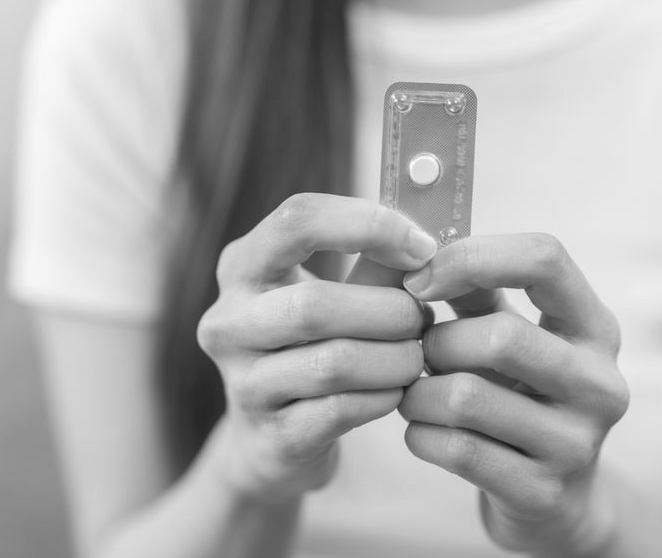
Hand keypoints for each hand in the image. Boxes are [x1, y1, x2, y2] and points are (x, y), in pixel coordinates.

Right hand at [197, 193, 433, 502]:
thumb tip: (434, 236)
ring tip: (415, 355)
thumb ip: (378, 262)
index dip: (368, 224)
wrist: (271, 441)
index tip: (423, 247)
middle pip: (315, 304)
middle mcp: (228, 321)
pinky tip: (396, 391)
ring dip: (395, 358)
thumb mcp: (338, 295)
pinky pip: (342, 410)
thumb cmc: (314, 348)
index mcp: (242, 266)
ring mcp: (242, 383)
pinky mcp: (271, 436)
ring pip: (334, 362)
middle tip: (424, 317)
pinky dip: (384, 397)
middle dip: (390, 310)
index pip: (297, 219)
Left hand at [397, 233, 628, 556]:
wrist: (556, 498)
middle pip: (500, 335)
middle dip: (437, 342)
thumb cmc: (517, 393)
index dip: (471, 257)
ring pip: (467, 397)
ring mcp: (578, 442)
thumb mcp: (507, 332)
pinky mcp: (544, 492)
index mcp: (594, 326)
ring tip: (416, 393)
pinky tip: (424, 431)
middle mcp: (600, 382)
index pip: (544, 257)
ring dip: (418, 392)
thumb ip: (470, 287)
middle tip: (418, 354)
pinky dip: (420, 435)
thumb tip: (412, 245)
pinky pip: (456, 449)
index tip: (419, 280)